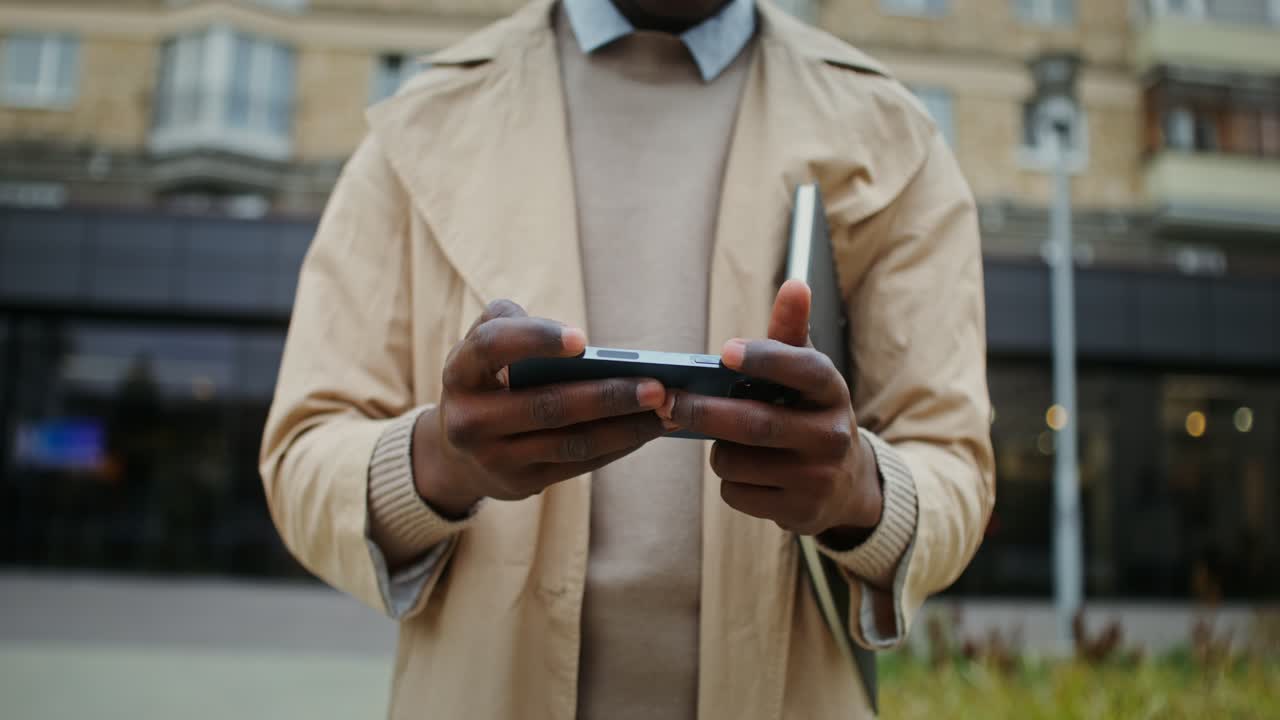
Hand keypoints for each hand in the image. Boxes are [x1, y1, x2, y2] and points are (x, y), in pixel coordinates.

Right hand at [414, 299, 667, 516]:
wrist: (457, 453)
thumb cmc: (486, 380)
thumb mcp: (481, 347)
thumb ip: (511, 322)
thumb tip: (575, 341)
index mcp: (460, 371)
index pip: (492, 347)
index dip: (536, 340)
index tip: (583, 339)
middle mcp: (469, 419)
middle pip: (547, 405)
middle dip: (608, 396)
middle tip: (657, 386)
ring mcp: (495, 457)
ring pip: (571, 442)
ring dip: (626, 427)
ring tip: (667, 410)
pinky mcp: (521, 484)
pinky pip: (578, 464)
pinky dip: (618, 446)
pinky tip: (649, 430)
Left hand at [661, 281, 882, 542]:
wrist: (845, 485)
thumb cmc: (809, 413)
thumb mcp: (807, 376)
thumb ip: (791, 333)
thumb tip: (794, 284)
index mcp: (832, 390)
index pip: (803, 369)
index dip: (765, 359)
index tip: (724, 353)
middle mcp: (832, 434)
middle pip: (754, 423)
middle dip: (703, 412)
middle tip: (668, 402)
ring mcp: (817, 477)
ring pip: (736, 461)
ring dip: (716, 450)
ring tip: (723, 441)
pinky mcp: (799, 512)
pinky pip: (737, 493)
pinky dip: (727, 481)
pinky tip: (743, 473)